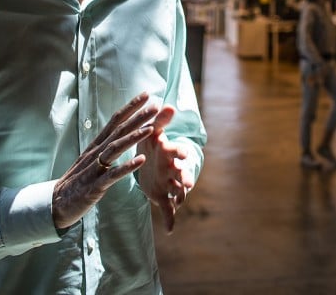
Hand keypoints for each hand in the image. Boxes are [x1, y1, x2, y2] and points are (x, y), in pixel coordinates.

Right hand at [52, 92, 157, 229]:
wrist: (56, 203)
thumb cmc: (78, 181)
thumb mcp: (93, 160)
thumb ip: (107, 147)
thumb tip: (122, 134)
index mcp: (96, 145)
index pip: (115, 121)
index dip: (130, 107)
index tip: (146, 95)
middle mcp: (95, 152)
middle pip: (119, 130)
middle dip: (138, 117)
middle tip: (155, 105)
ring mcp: (95, 168)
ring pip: (116, 148)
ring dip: (134, 137)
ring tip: (151, 127)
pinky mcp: (95, 186)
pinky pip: (113, 175)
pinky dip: (127, 166)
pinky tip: (141, 160)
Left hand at [137, 105, 194, 232]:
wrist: (148, 162)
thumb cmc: (151, 144)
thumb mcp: (153, 132)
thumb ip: (159, 121)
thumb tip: (167, 105)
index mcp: (167, 153)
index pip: (175, 152)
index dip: (179, 153)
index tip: (184, 154)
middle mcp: (171, 169)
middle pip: (181, 174)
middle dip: (184, 178)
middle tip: (187, 183)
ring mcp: (168, 183)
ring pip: (177, 192)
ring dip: (180, 197)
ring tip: (180, 201)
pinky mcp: (162, 196)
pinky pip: (168, 210)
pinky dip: (170, 220)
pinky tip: (170, 230)